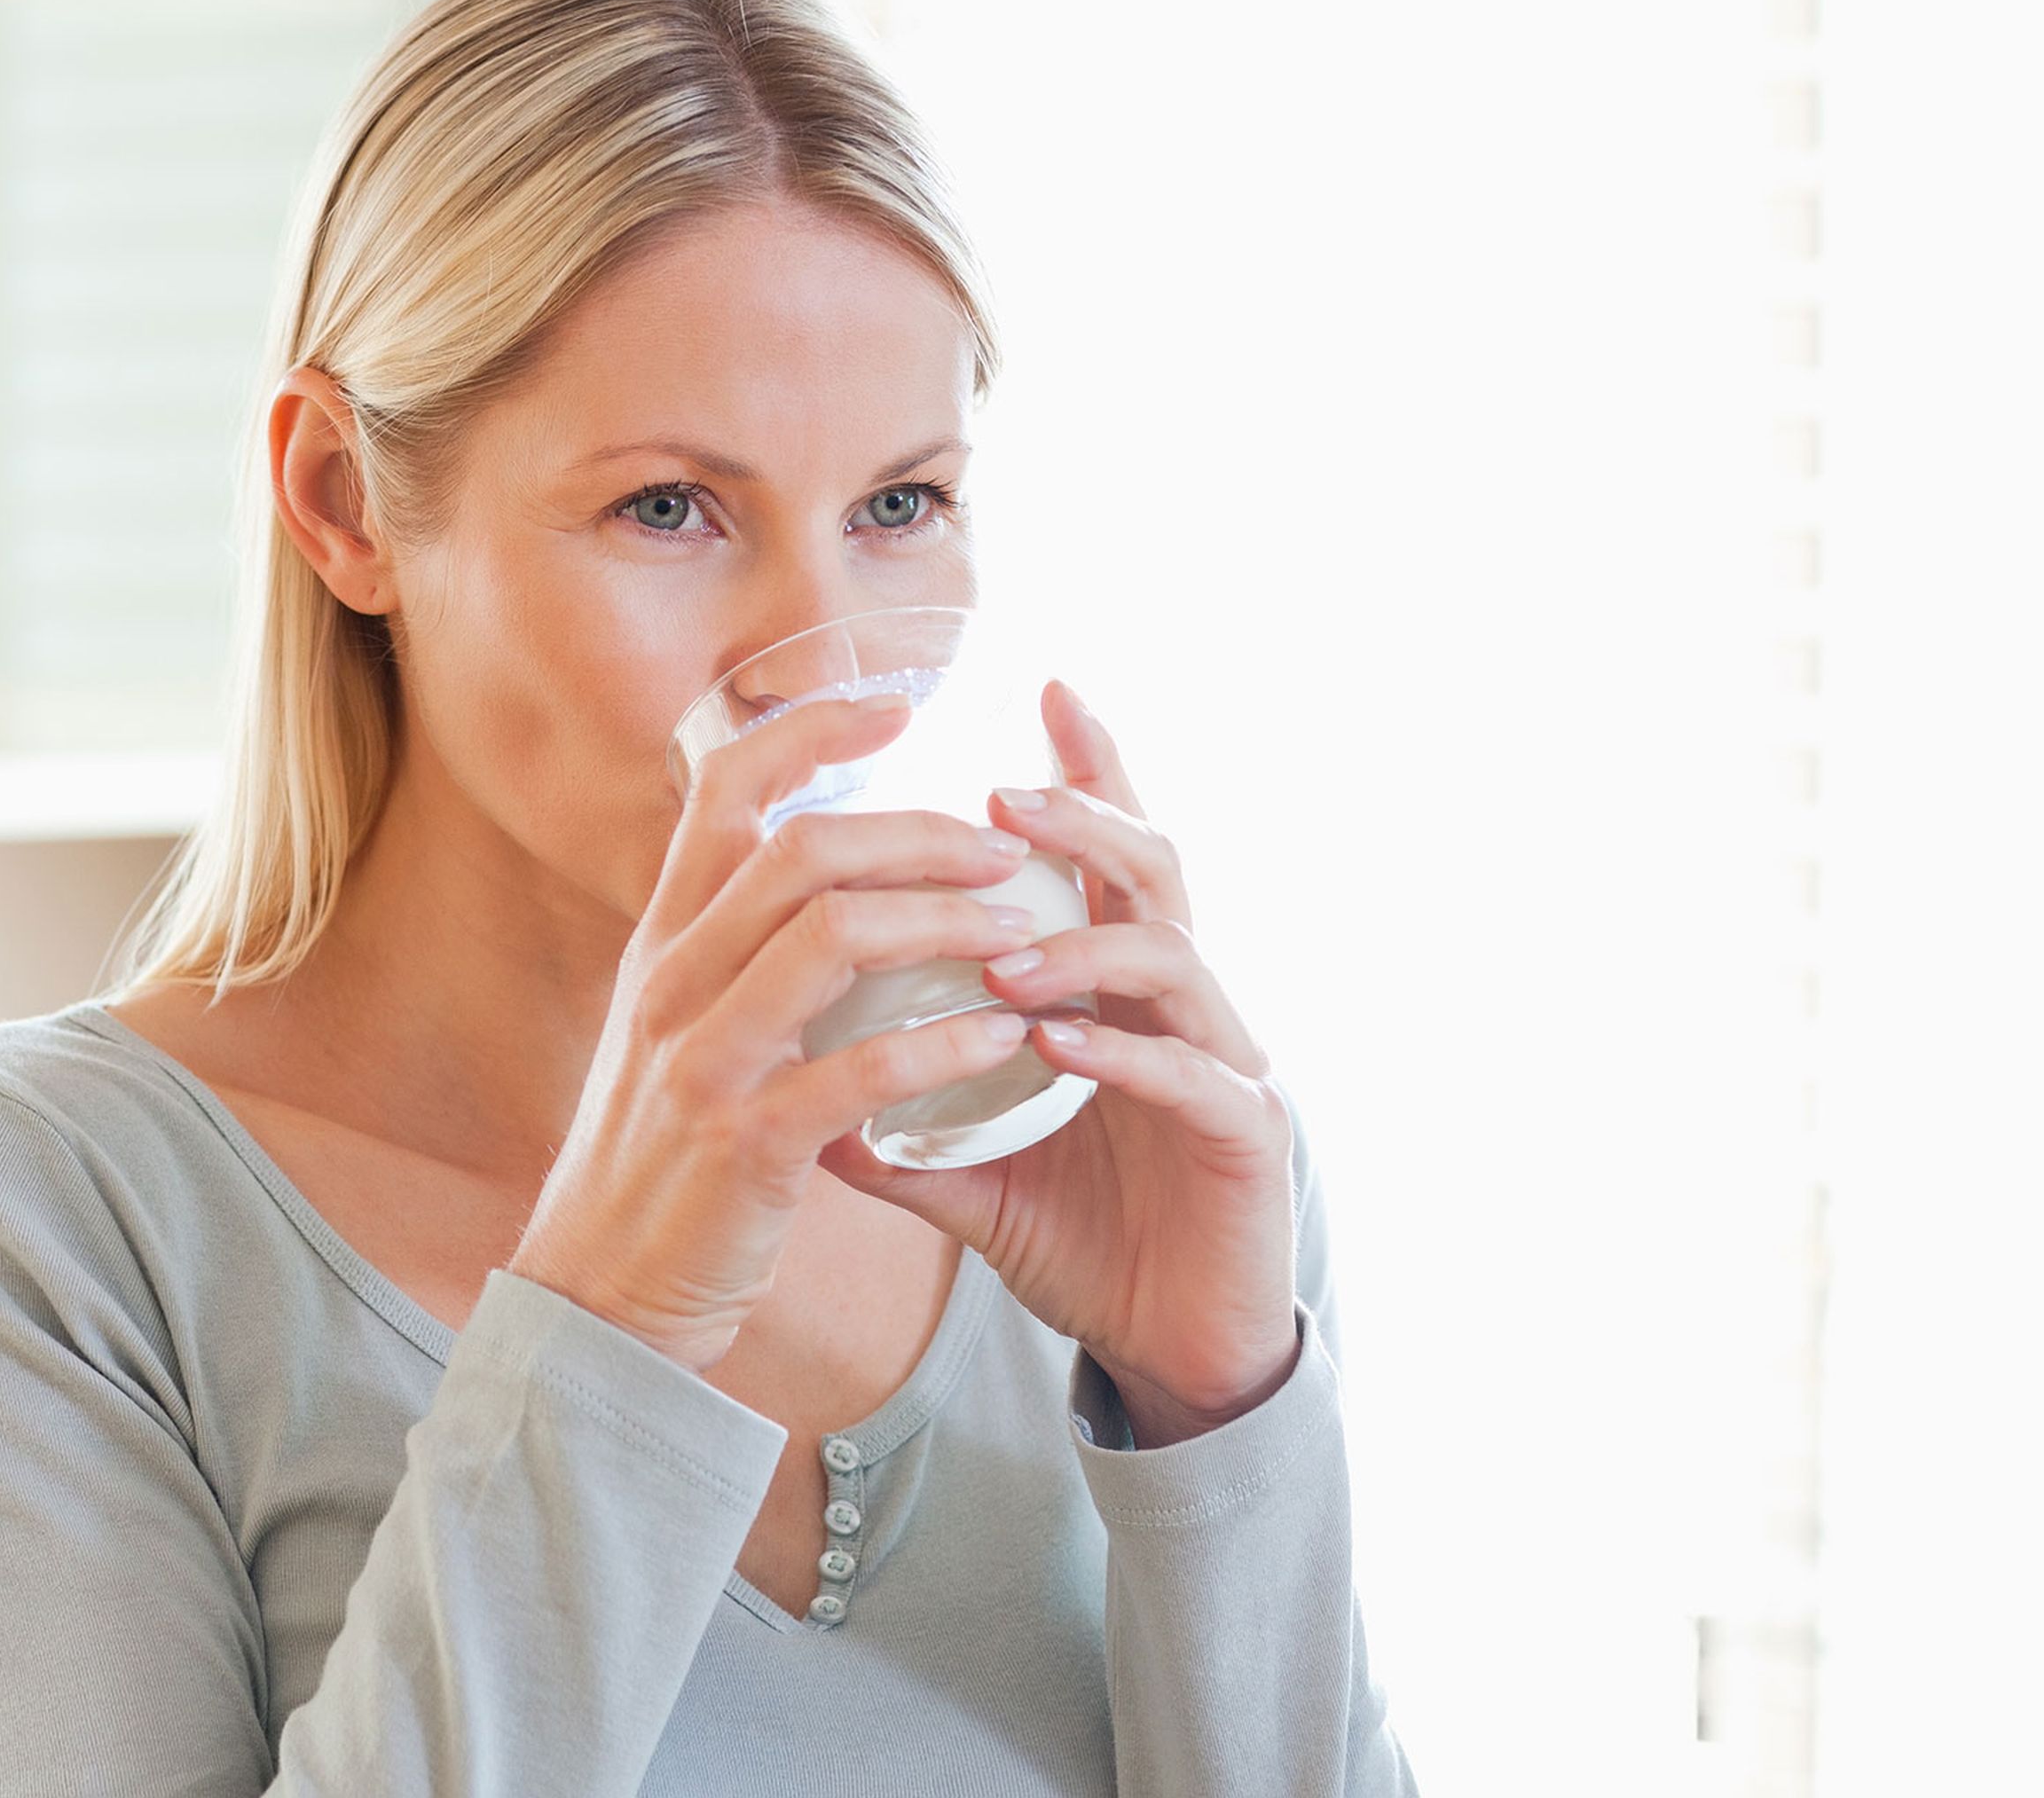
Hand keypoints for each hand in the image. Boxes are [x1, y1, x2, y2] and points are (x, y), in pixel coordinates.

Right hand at [509, 691, 1046, 1372]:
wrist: (596, 1297)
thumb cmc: (661, 1164)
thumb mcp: (671, 1036)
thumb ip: (728, 958)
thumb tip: (806, 885)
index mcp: (660, 945)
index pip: (721, 793)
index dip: (806, 734)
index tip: (893, 705)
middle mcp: (671, 982)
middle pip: (798, 849)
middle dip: (917, 831)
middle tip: (1007, 843)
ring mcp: (701, 1059)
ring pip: (832, 938)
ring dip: (945, 920)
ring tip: (1025, 927)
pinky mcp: (744, 1142)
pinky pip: (860, 1069)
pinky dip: (944, 1044)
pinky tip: (1005, 1037)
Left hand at [817, 679, 1299, 1446]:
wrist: (1172, 1355)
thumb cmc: (1088, 1246)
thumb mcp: (974, 1179)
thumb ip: (898, 1132)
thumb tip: (795, 1100)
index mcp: (1124, 995)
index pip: (1107, 860)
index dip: (1087, 771)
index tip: (1042, 687)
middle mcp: (1186, 1009)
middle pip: (1153, 871)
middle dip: (1082, 820)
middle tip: (1001, 794)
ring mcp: (1227, 1064)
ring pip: (1174, 957)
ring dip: (1080, 943)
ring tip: (999, 952)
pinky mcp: (1248, 1135)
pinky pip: (1187, 1072)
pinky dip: (1117, 1048)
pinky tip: (1053, 1041)